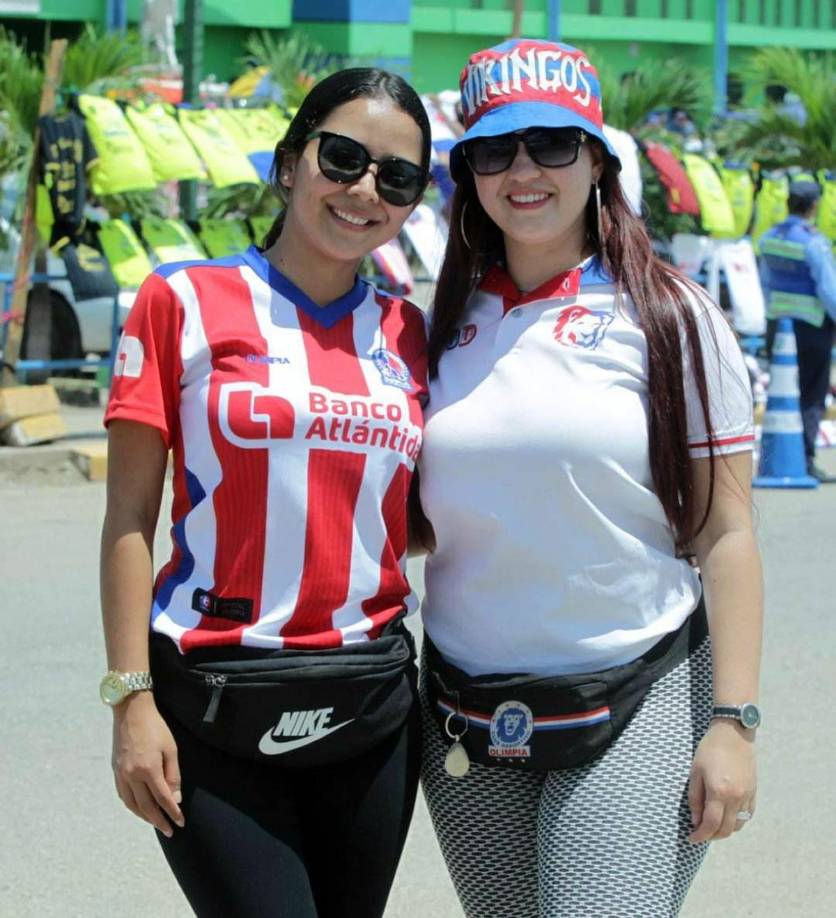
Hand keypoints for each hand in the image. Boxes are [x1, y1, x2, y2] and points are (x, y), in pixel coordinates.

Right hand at [111, 692, 184, 837]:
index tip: (180, 823)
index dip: (173, 813)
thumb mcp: (171, 749)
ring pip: (132, 804)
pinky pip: (123, 795)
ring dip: (144, 817)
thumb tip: (175, 798)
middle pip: (146, 807)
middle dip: (159, 821)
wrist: (131, 711)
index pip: (163, 799)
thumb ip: (173, 775)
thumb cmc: (155, 727)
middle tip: (169, 831)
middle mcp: (132, 775)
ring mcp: (121, 774)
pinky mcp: (115, 770)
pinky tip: (139, 808)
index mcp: (148, 770)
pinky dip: (132, 806)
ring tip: (156, 822)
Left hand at [687, 719, 755, 843]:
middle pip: (726, 829)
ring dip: (724, 830)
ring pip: (737, 825)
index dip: (700, 835)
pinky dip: (736, 821)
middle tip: (699, 833)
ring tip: (711, 826)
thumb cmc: (710, 749)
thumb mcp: (695, 771)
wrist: (734, 734)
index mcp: (719, 792)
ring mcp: (747, 796)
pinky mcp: (754, 792)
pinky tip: (726, 817)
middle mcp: (736, 798)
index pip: (711, 824)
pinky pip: (746, 816)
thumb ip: (694, 798)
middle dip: (711, 836)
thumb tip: (695, 820)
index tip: (691, 838)